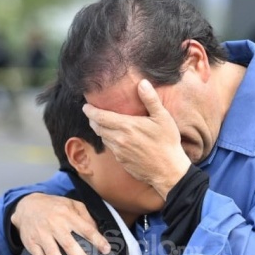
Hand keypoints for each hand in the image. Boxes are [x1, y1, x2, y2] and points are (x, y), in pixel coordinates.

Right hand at [12, 193, 110, 254]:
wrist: (26, 205)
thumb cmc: (54, 207)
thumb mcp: (71, 204)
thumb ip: (85, 216)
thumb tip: (97, 231)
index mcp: (68, 215)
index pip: (85, 229)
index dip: (97, 240)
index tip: (107, 250)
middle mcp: (55, 225)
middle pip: (68, 243)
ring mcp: (42, 234)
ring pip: (52, 252)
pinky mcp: (31, 242)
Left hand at [83, 79, 190, 198]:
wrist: (168, 171)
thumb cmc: (167, 143)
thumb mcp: (163, 118)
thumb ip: (150, 100)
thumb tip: (142, 83)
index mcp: (126, 126)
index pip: (100, 117)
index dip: (90, 111)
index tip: (86, 106)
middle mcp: (118, 139)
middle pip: (97, 128)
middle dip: (93, 120)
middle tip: (92, 114)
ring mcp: (119, 152)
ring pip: (103, 138)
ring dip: (101, 131)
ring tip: (104, 124)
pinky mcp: (121, 161)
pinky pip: (111, 149)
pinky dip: (110, 141)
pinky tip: (117, 139)